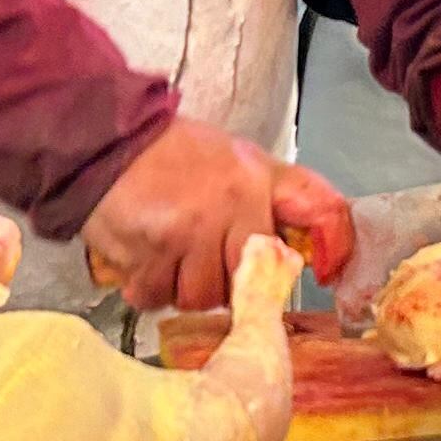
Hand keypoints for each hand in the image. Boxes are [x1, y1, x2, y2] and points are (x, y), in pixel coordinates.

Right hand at [83, 117, 347, 316]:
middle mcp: (229, 205)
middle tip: (204, 256)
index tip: (330, 271)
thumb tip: (312, 243)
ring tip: (169, 255)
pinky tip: (145, 260)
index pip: (320, 209)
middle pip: (249, 279)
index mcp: (256, 179)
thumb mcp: (238, 159)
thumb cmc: (169, 154)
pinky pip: (159, 297)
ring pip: (203, 297)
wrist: (104, 143)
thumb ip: (276, 197)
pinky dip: (149, 288)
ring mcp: (189, 232)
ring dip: (183, 287)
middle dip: (227, 277)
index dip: (335, 246)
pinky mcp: (150, 254)